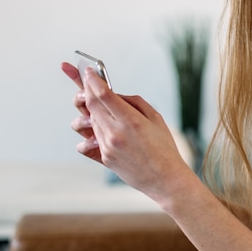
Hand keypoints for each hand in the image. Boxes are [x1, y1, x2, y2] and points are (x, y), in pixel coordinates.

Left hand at [61, 62, 191, 200]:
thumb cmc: (164, 147)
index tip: (88, 71)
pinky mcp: (104, 158)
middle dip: (86, 90)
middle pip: (91, 105)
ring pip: (89, 120)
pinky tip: (99, 127)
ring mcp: (107, 147)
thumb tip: (115, 94)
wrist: (165, 179)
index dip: (93, 80)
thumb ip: (134, 102)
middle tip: (86, 82)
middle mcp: (115, 133)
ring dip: (90, 110)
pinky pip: (90, 138)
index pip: (104, 94)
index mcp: (131, 121)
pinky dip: (94, 129)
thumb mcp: (156, 118)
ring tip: (98, 107)